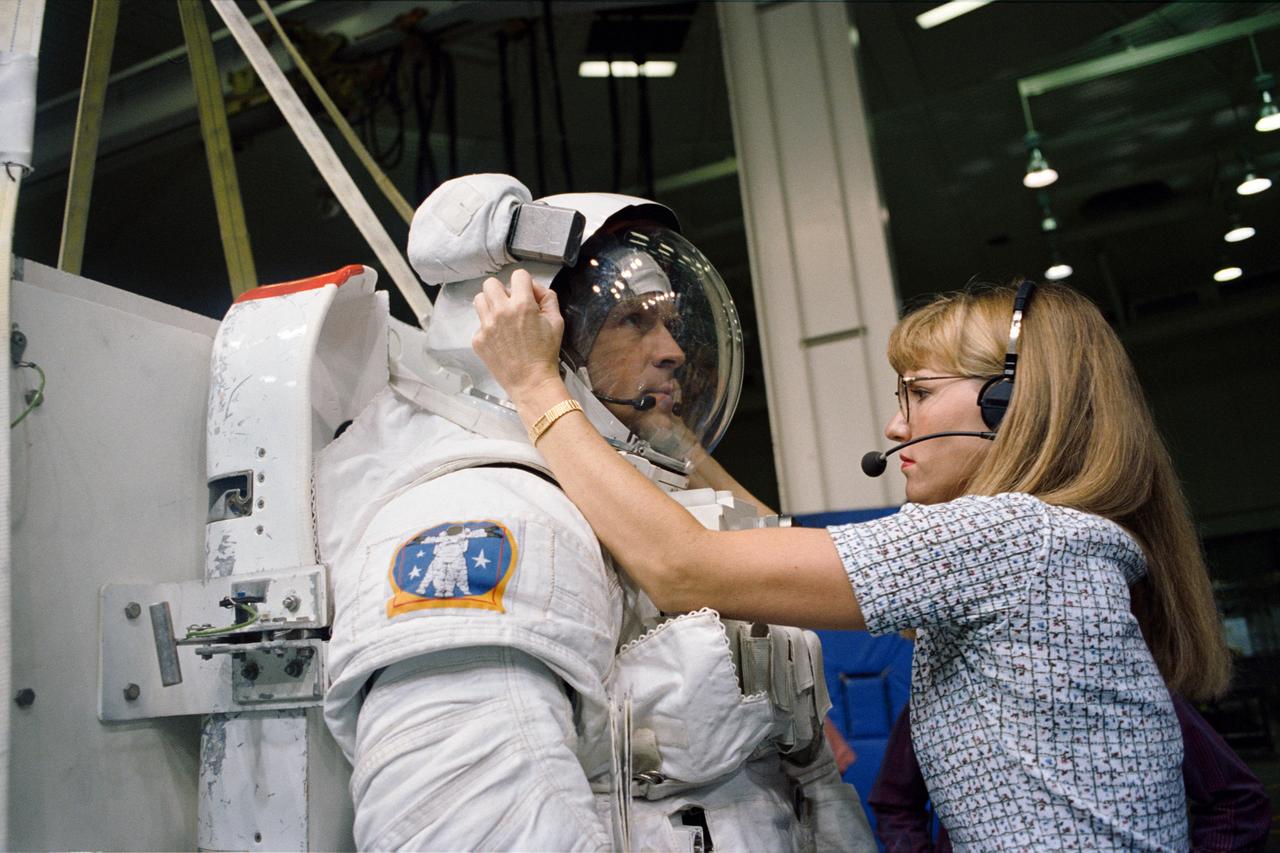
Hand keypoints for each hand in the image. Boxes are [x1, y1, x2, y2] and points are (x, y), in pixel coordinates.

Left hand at [473, 269, 564, 404]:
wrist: (531, 382)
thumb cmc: (546, 353)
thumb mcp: (557, 322)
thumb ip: (548, 298)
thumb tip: (534, 288)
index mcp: (522, 305)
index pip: (518, 275)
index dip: (525, 283)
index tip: (527, 294)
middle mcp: (501, 312)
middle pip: (491, 283)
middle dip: (502, 290)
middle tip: (510, 304)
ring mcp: (486, 326)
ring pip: (480, 299)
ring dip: (491, 304)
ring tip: (501, 317)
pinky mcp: (478, 339)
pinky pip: (479, 323)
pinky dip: (488, 327)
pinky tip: (500, 339)